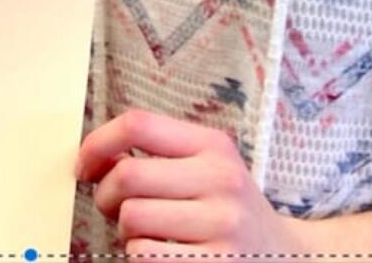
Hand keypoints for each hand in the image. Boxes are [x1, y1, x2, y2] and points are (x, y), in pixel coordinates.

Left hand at [76, 109, 308, 258]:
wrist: (287, 259)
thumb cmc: (231, 212)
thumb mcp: (209, 168)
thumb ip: (160, 156)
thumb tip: (96, 158)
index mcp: (213, 145)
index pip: (138, 124)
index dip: (98, 143)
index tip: (84, 166)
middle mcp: (220, 179)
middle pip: (126, 176)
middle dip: (106, 196)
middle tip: (115, 209)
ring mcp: (221, 225)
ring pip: (131, 219)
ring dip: (127, 233)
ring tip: (150, 235)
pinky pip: (144, 256)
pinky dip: (140, 257)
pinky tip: (163, 254)